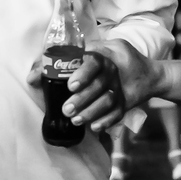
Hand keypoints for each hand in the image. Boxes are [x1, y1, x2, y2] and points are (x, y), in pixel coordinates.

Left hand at [26, 39, 156, 133]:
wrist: (147, 74)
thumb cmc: (106, 60)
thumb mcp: (90, 52)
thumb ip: (60, 62)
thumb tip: (33, 76)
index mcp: (103, 54)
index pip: (94, 62)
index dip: (83, 74)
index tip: (71, 86)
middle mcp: (114, 70)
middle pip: (99, 85)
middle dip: (82, 100)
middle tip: (67, 110)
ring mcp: (122, 87)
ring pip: (108, 101)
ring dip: (91, 112)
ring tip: (76, 120)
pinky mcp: (127, 101)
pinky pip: (118, 113)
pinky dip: (106, 121)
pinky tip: (94, 127)